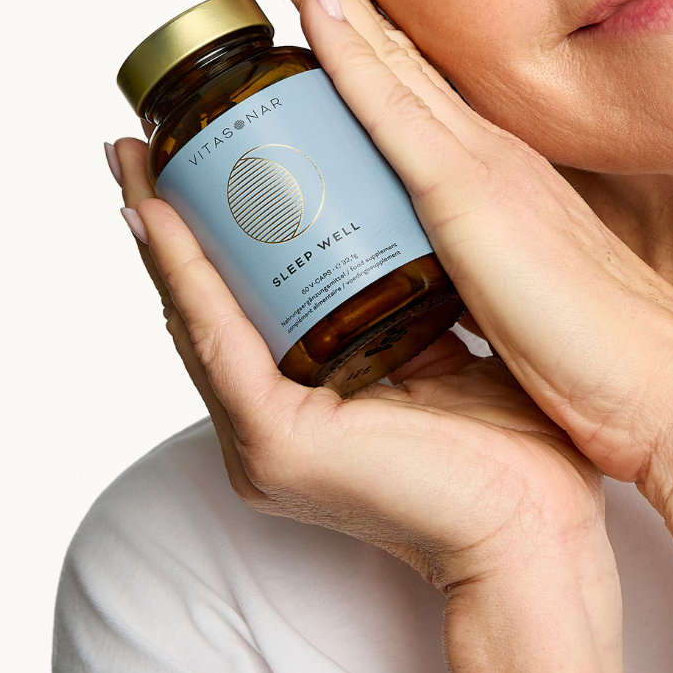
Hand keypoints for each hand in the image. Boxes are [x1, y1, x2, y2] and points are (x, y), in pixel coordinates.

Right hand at [112, 136, 607, 589]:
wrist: (539, 527)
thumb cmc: (506, 449)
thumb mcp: (438, 354)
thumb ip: (402, 312)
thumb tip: (391, 243)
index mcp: (301, 407)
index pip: (240, 306)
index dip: (207, 233)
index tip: (191, 156)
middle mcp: (265, 425)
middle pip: (203, 305)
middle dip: (165, 220)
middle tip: (136, 145)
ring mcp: (262, 438)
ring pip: (195, 315)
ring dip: (159, 234)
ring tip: (133, 161)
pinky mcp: (276, 442)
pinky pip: (221, 342)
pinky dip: (191, 274)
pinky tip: (165, 219)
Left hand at [259, 0, 672, 501]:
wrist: (668, 391)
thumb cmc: (599, 361)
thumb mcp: (517, 295)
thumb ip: (476, 268)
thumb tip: (437, 276)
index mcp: (490, 174)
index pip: (405, 79)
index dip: (357, 19)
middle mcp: (482, 148)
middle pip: (386, 41)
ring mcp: (477, 162)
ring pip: (379, 50)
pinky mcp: (470, 194)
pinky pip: (390, 103)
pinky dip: (347, 43)